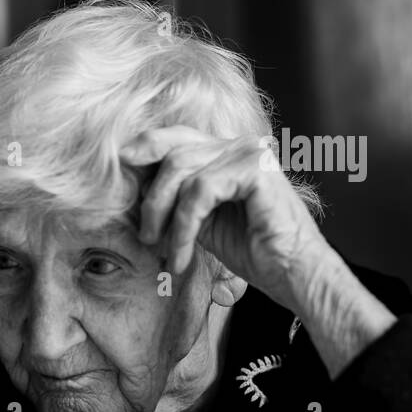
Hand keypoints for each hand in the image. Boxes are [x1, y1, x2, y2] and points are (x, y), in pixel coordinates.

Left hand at [120, 126, 395, 377]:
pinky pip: (200, 192)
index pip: (177, 137)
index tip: (120, 166)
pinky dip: (184, 227)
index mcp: (226, 152)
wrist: (291, 274)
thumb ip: (173, 198)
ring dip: (164, 216)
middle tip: (146, 235)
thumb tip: (134, 186)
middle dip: (151, 197)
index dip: (146, 147)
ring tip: (164, 250)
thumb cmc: (251, 250)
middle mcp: (239, 145)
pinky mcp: (254, 170)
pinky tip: (183, 255)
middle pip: (173, 151)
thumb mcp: (198, 219)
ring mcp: (249, 153)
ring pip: (182, 172)